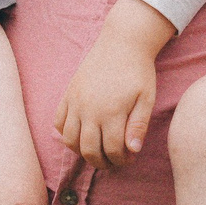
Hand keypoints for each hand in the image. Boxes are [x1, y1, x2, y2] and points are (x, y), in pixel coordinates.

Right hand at [55, 0, 170, 168]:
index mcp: (112, 112)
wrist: (121, 42)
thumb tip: (132, 151)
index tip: (129, 159)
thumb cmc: (138, 71)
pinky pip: (59, 123)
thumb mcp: (146, 98)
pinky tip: (81, 133)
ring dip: (82, 151)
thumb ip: (139, 125)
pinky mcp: (68, 94)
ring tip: (96, 150)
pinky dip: (66, 134)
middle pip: (88, 151)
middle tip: (113, 161)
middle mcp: (89, 110)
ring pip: (70, 141)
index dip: (121, 161)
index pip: (112, 150)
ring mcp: (75, 102)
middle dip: (102, 162)